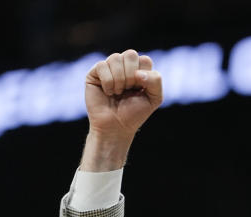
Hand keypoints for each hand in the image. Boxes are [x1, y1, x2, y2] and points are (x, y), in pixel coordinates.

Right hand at [80, 50, 162, 170]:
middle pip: (131, 54)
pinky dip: (108, 82)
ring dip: (119, 80)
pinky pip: (102, 65)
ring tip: (118, 93)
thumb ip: (155, 81)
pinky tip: (108, 92)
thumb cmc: (134, 113)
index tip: (139, 91)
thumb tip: (138, 72)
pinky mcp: (95, 73)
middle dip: (131, 75)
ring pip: (115, 58)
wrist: (116, 127)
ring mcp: (109, 68)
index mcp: (139, 70)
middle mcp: (124, 66)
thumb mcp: (154, 98)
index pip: (145, 60)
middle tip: (128, 90)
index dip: (144, 76)